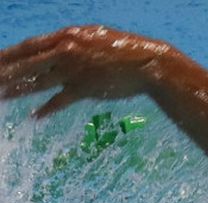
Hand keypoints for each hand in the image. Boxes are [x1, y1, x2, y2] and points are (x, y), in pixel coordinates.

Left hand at [0, 25, 172, 116]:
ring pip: (37, 81)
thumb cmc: (126, 50)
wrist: (149, 63)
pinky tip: (35, 117)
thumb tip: (59, 49)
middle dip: (4, 72)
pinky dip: (46, 109)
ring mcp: (74, 70)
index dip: (9, 54)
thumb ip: (75, 44)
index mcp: (67, 36)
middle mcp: (66, 51)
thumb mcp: (96, 38)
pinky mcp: (86, 89)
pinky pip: (60, 100)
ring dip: (16, 90)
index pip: (29, 46)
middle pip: (26, 63)